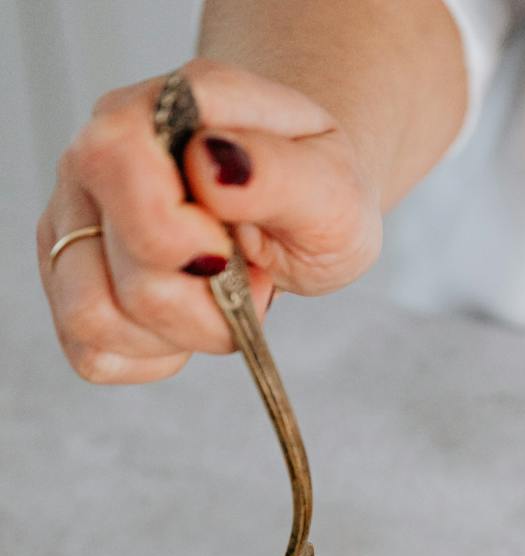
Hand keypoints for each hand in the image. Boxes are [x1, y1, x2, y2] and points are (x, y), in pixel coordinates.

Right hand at [37, 60, 382, 383]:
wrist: (302, 202)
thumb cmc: (312, 189)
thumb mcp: (332, 186)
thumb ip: (277, 172)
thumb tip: (208, 164)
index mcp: (160, 109)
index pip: (118, 163)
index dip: (181, 235)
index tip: (234, 253)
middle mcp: (98, 157)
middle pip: (121, 268)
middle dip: (204, 306)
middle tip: (247, 277)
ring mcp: (76, 219)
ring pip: (92, 316)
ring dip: (177, 334)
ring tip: (218, 300)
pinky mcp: (71, 280)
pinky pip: (91, 350)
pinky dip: (153, 354)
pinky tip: (189, 320)